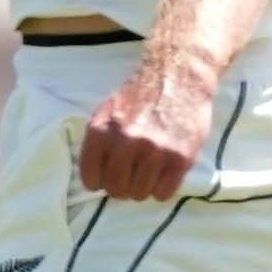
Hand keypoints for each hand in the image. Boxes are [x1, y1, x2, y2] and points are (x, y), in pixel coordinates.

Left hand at [77, 46, 218, 200]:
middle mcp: (126, 142)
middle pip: (116, 189)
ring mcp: (155, 151)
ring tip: (148, 173)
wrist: (178, 78)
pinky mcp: (180, 158)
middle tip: (130, 178)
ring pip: (140, 193)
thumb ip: (98, 142)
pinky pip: (164, 193)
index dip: (99, 182)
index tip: (107, 178)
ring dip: (143, 188)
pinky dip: (162, 189)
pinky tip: (164, 174)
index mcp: (102, 132)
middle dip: (122, 188)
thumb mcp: (106, 112)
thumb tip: (95, 177)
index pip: (91, 179)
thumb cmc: (140, 96)